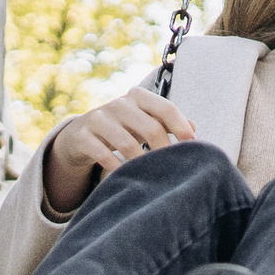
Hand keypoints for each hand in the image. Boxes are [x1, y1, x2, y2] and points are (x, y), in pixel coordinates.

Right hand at [42, 88, 196, 215]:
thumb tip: (194, 128)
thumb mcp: (145, 122)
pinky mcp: (81, 136)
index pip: (166, 108)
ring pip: (127, 143)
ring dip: (143, 163)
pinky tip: (126, 177)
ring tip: (153, 176)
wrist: (80, 135)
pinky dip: (118, 168)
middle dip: (165, 150)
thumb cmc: (124, 128)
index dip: (182, 128)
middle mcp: (118, 104)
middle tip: (174, 169)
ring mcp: (98, 118)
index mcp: (138, 97)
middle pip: (150, 128)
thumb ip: (167, 123)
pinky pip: (103, 155)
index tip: (193, 147)